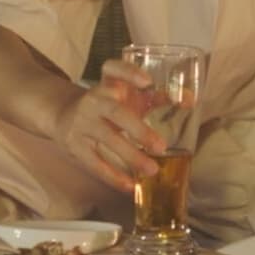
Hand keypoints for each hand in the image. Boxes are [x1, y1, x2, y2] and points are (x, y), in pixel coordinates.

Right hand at [53, 59, 166, 192]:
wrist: (64, 116)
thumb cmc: (108, 105)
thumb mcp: (127, 96)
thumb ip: (157, 97)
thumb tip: (190, 100)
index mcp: (107, 83)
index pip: (113, 69)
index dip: (129, 73)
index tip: (147, 82)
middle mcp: (93, 99)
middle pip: (115, 112)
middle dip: (138, 129)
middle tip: (161, 147)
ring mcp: (82, 122)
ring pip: (106, 138)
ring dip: (130, 155)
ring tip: (152, 170)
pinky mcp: (74, 144)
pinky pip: (94, 162)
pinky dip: (112, 175)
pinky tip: (130, 185)